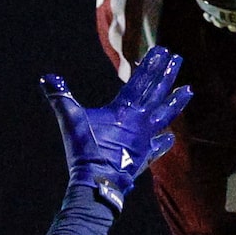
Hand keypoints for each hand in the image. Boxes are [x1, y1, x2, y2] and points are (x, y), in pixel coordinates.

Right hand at [41, 46, 189, 211]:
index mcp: (124, 110)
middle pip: (157, 93)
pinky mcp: (145, 158)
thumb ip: (60, 97)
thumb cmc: (85, 151)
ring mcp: (145, 140)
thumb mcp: (70, 120)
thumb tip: (47, 78)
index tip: (161, 50)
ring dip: (176, 101)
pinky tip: (170, 137)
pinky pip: (158, 147)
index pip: (140, 81)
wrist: (99, 183)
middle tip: (176, 58)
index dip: (150, 65)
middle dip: (166, 74)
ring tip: (188, 89)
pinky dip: (164, 141)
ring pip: (165, 116)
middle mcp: (140, 122)